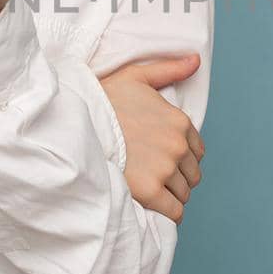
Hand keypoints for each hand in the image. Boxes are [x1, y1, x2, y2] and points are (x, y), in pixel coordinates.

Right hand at [99, 54, 205, 223]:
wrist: (75, 121)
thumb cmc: (102, 98)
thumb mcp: (136, 76)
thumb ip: (169, 69)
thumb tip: (195, 60)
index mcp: (180, 122)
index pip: (197, 151)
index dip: (181, 158)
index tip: (162, 159)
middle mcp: (178, 146)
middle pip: (192, 175)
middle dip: (177, 178)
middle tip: (153, 176)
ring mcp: (165, 169)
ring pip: (183, 194)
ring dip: (170, 195)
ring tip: (148, 190)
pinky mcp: (150, 191)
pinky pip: (174, 212)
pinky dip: (168, 213)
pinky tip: (154, 208)